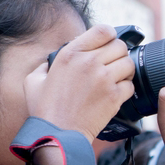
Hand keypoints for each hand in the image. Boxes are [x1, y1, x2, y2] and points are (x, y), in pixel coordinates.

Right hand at [25, 24, 133, 141]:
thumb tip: (52, 60)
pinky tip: (115, 94)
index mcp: (71, 53)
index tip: (108, 44)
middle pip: (120, 46)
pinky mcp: (114, 96)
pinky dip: (126, 89)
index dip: (110, 36)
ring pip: (129, 64)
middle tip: (112, 64)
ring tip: (115, 78)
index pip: (103, 30)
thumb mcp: (34, 79)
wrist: (57, 134)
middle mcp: (89, 62)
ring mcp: (104, 79)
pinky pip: (131, 85)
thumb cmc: (44, 109)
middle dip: (119, 54)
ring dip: (125, 71)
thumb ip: (46, 64)